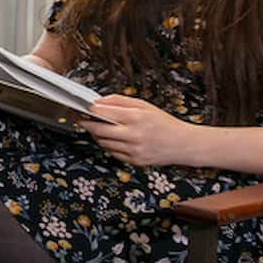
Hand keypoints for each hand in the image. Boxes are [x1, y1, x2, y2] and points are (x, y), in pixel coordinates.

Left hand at [81, 96, 197, 167]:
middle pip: (98, 130)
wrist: (184, 144)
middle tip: (79, 118)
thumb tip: (98, 101)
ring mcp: (134, 150)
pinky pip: (112, 153)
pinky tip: (111, 138)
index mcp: (136, 117)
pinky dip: (108, 145)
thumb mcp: (144, 105)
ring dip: (96, 135)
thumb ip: (119, 101)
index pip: (102, 113)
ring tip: (98, 127)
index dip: (87, 111)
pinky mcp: (135, 161)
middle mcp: (134, 135)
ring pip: (102, 143)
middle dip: (85, 124)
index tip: (78, 108)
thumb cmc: (164, 123)